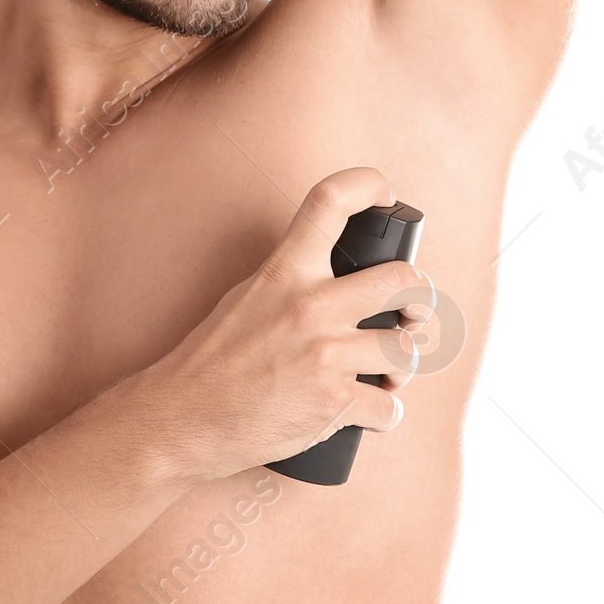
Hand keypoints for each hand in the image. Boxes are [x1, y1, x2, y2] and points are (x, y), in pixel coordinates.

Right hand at [132, 168, 425, 484]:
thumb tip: (336, 277)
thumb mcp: (246, 297)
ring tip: (388, 374)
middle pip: (405, 280)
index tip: (385, 195)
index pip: (331, 201)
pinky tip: (365, 413)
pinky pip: (391, 407)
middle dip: (420, 301)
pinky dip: (385, 414)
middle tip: (412, 315)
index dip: (369, 185)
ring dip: (404, 367)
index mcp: (285, 271)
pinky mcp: (334, 402)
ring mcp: (326, 354)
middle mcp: (310, 305)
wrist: (183, 418)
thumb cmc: (213, 360)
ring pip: (408, 350)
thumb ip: (291, 279)